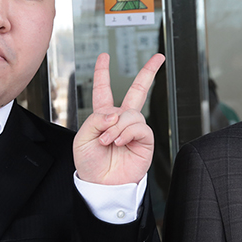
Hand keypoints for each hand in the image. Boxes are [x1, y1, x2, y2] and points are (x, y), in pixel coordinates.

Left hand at [74, 52, 164, 184]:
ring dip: (117, 126)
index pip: (104, 89)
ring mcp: (134, 130)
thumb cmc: (90, 164)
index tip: (104, 57)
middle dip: (149, 72)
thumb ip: (96, 119)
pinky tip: (119, 142)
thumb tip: (116, 113)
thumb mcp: (83, 137)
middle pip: (138, 90)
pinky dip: (127, 132)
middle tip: (159, 58)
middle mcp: (121, 120)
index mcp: (103, 117)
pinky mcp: (144, 141)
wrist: (102, 185)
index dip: (103, 72)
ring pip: (131, 113)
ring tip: (108, 141)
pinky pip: (139, 126)